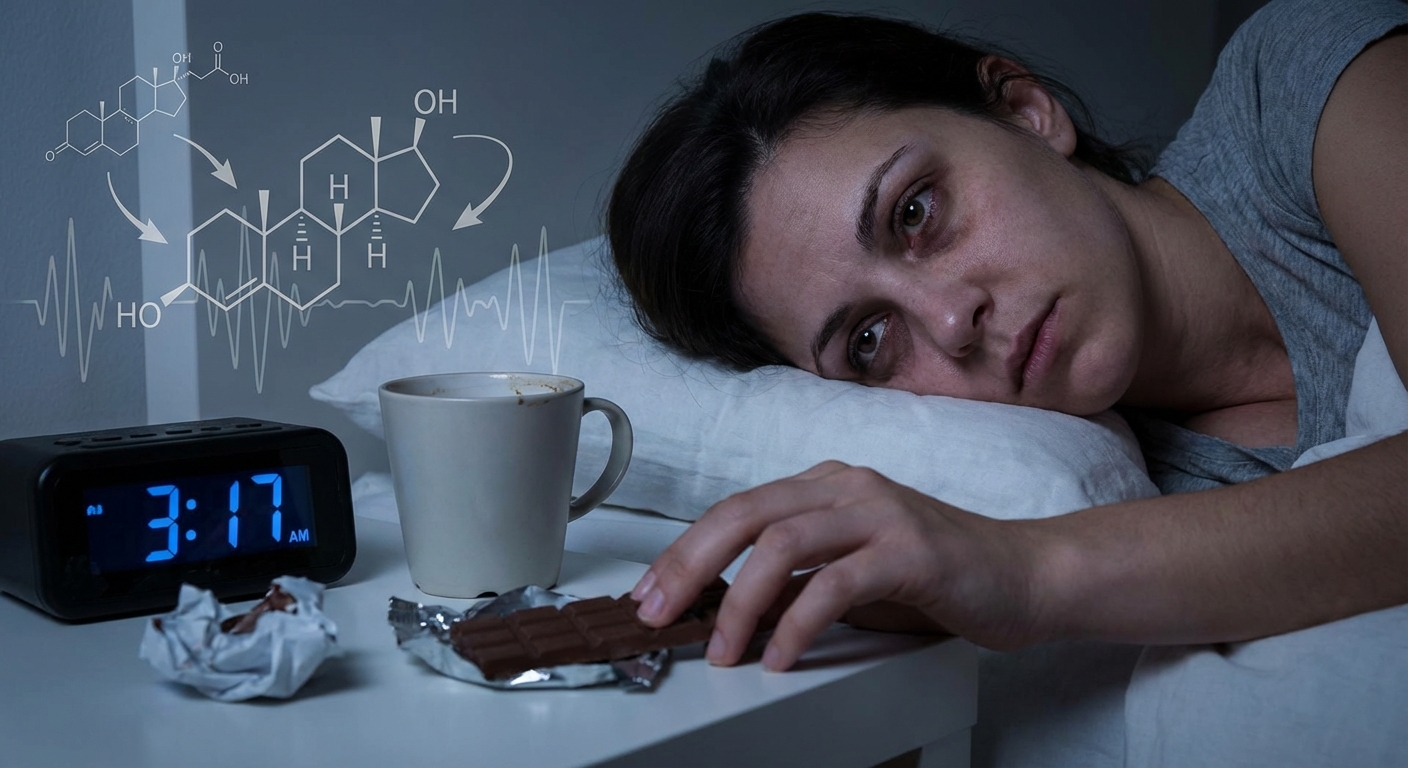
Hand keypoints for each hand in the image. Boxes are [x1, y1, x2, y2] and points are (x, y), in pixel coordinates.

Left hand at [631, 461, 1051, 670]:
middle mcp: (848, 486)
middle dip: (690, 565)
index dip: (685, 549)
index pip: (738, 508)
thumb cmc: (937, 576)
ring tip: (723, 650)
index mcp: (828, 485)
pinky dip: (797, 623)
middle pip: (746, 514)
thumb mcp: (851, 570)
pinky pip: (835, 583)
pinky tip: (780, 656)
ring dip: (740, 602)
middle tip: (658, 612)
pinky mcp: (910, 551)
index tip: (650, 591)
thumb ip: (798, 576)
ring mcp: (880, 514)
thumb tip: (727, 605)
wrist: (1025, 576)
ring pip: (783, 544)